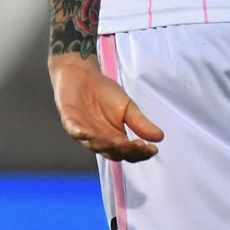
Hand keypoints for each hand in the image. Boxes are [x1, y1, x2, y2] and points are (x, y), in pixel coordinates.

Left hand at [48, 53, 163, 161]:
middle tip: (138, 145)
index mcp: (115, 139)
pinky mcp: (69, 122)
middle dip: (126, 150)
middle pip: (113, 153)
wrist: (82, 75)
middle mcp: (100, 141)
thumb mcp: (127, 107)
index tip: (153, 149)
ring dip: (105, 145)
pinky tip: (86, 133)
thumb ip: (140, 123)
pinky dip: (79, 133)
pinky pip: (74, 131)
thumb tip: (160, 137)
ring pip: (94, 145)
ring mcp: (84, 133)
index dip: (140, 153)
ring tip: (118, 142)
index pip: (129, 152)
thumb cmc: (104, 93)